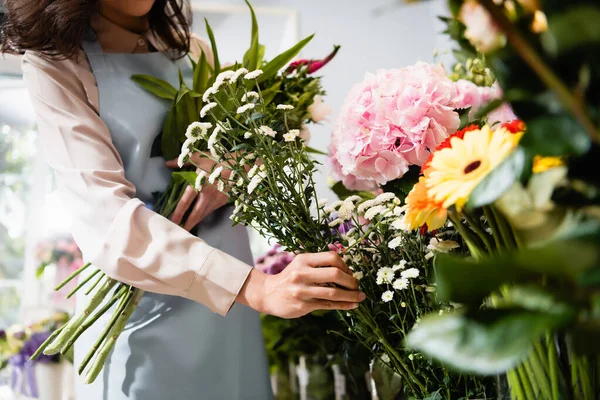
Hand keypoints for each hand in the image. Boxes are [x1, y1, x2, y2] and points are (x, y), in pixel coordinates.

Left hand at [165, 154, 229, 230]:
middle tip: (179, 231)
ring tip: (187, 228)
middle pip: (195, 214)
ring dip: (195, 222)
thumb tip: (167, 163)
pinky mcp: (223, 201)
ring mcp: (216, 199)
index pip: (186, 201)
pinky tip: (199, 218)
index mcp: (199, 184)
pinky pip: (211, 210)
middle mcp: (207, 195)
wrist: (239, 166)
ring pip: (203, 214)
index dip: (179, 212)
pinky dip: (204, 215)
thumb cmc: (217, 160)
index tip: (172, 220)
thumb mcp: (198, 157)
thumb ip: (181, 161)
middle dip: (187, 224)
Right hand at [237, 252, 365, 318]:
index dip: (345, 265)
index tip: (349, 272)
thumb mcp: (301, 264)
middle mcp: (302, 274)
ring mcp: (302, 291)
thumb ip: (320, 263)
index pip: (332, 257)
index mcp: (303, 260)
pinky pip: (329, 305)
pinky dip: (344, 305)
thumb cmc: (290, 277)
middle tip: (357, 285)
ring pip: (334, 293)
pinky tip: (353, 305)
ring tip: (361, 297)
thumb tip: (347, 268)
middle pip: (335, 274)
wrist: (268, 294)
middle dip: (351, 281)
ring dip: (351, 295)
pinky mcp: (303, 305)